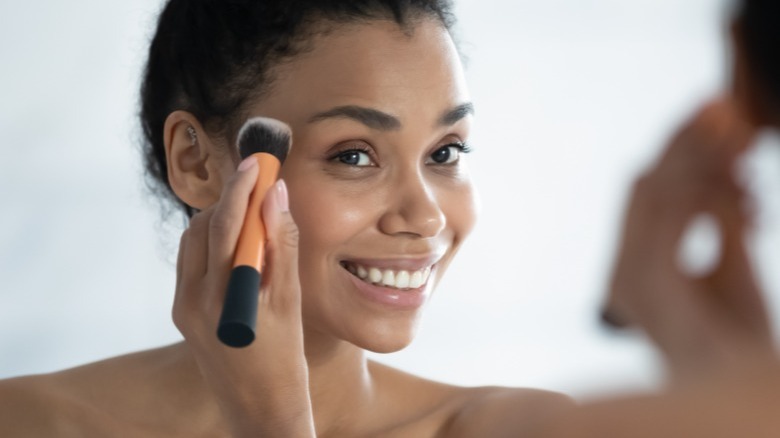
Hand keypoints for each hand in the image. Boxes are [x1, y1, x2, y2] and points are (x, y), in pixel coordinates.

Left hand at [172, 158, 314, 436]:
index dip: (242, 187)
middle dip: (231, 200)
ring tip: (254, 216)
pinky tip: (240, 246)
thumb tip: (277, 196)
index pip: (226, 225)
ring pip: (194, 240)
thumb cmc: (284, 359)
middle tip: (260, 184)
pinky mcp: (182, 311)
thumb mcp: (290, 300)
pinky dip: (214, 242)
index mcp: (221, 298)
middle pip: (204, 226)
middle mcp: (192, 299)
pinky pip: (193, 260)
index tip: (258, 161)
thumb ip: (282, 244)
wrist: (259, 407)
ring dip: (221, 219)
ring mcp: (183, 306)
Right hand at [603, 98, 774, 382]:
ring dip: (701, 157)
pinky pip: (672, 214)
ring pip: (656, 189)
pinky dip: (708, 194)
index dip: (677, 146)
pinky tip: (745, 198)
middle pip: (646, 180)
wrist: (734, 381)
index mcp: (636, 260)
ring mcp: (630, 274)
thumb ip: (717, 217)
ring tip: (741, 138)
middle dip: (687, 140)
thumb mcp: (730, 259)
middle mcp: (623, 264)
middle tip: (722, 104)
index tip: (712, 112)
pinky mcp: (649, 280)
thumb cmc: (736, 333)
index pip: (648, 189)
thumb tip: (720, 168)